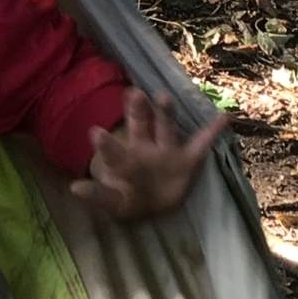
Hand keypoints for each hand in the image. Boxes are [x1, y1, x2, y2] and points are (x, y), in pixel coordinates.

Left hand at [70, 89, 227, 219]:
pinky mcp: (187, 160)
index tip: (95, 132)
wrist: (152, 205)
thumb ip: (98, 196)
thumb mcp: (114, 203)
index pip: (114, 152)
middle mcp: (145, 149)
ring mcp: (167, 152)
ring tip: (163, 97)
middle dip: (137, 112)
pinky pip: (201, 144)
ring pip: (166, 129)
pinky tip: (224, 117)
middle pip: (140, 128)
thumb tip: (74, 188)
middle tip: (133, 93)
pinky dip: (212, 132)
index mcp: (124, 160)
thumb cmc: (129, 198)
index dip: (105, 145)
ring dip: (166, 114)